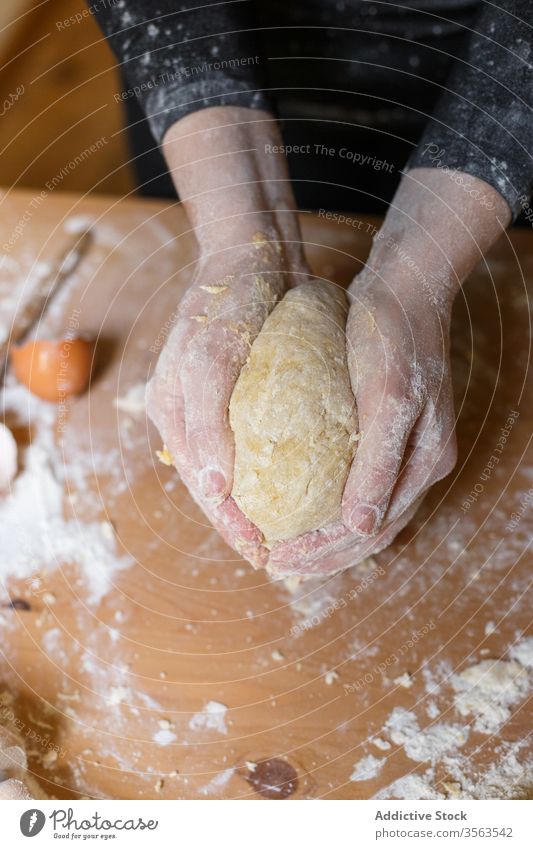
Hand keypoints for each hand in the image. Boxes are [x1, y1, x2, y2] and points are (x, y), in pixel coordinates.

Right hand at [147, 239, 307, 566]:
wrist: (254, 253)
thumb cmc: (227, 300)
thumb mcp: (209, 358)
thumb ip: (204, 422)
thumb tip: (212, 486)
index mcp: (172, 412)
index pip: (200, 484)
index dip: (228, 522)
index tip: (260, 553)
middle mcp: (190, 414)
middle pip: (216, 486)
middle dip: (244, 524)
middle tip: (282, 557)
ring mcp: (215, 405)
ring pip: (237, 470)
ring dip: (260, 504)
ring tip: (294, 534)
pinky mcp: (243, 394)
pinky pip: (257, 443)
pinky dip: (277, 470)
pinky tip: (305, 486)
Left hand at [268, 166, 509, 576]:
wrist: (402, 288)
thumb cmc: (390, 337)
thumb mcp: (386, 398)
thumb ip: (378, 465)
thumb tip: (360, 526)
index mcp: (425, 461)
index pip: (373, 529)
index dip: (326, 552)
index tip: (280, 559)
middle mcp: (419, 464)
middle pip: (369, 531)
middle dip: (322, 555)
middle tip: (274, 563)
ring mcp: (407, 450)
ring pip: (365, 513)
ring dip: (326, 538)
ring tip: (283, 546)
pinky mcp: (389, 433)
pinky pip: (359, 484)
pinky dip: (329, 505)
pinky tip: (296, 504)